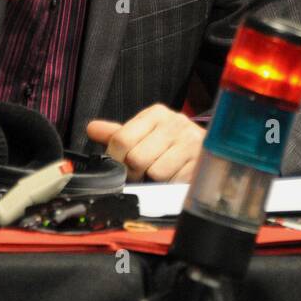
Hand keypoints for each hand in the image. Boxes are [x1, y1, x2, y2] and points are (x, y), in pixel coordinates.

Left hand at [87, 104, 205, 182]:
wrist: (207, 151)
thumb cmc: (170, 144)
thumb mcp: (144, 134)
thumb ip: (118, 134)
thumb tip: (92, 128)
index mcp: (156, 114)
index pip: (121, 139)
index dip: (117, 159)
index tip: (123, 164)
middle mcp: (175, 123)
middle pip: (136, 158)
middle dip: (136, 172)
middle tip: (143, 172)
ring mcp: (190, 142)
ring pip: (155, 172)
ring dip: (155, 180)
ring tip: (162, 172)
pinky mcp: (200, 162)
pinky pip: (173, 183)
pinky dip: (170, 186)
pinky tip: (174, 177)